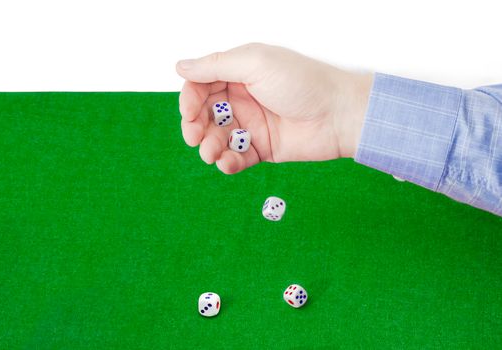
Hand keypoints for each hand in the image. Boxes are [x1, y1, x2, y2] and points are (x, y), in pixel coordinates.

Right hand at [176, 43, 371, 173]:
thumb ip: (216, 66)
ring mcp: (252, 125)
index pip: (201, 86)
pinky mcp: (262, 149)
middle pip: (205, 115)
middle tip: (195, 137)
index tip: (190, 112)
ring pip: (218, 138)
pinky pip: (236, 157)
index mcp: (239, 74)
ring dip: (209, 147)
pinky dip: (227, 162)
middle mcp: (242, 99)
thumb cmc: (302, 82)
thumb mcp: (255, 62)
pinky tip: (227, 163)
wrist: (338, 114)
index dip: (190, 100)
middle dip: (195, 127)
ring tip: (212, 153)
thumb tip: (180, 66)